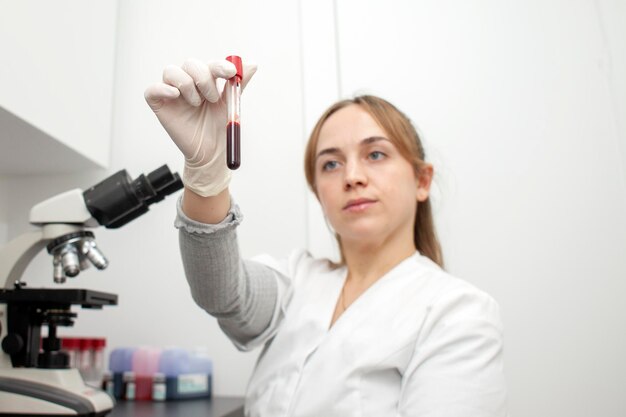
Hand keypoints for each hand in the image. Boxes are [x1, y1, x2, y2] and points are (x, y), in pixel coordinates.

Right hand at [145, 58, 256, 195]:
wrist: (211, 151)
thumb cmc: (219, 127)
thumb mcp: (231, 103)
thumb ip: (239, 83)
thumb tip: (253, 63)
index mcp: (205, 80)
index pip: (209, 64)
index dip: (219, 65)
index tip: (231, 73)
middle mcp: (188, 82)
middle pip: (190, 64)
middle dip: (204, 78)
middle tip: (213, 98)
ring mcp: (171, 92)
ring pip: (171, 71)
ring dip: (187, 84)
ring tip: (197, 104)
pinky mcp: (159, 104)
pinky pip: (152, 89)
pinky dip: (162, 88)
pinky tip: (175, 95)